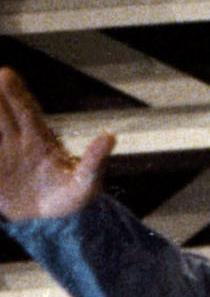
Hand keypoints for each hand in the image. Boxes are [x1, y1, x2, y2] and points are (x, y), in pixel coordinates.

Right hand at [0, 64, 110, 223]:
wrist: (52, 222)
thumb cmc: (73, 198)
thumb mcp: (86, 182)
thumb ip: (94, 161)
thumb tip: (110, 137)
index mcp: (40, 138)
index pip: (25, 110)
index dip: (15, 92)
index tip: (5, 74)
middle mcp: (16, 139)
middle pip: (0, 112)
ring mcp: (1, 153)